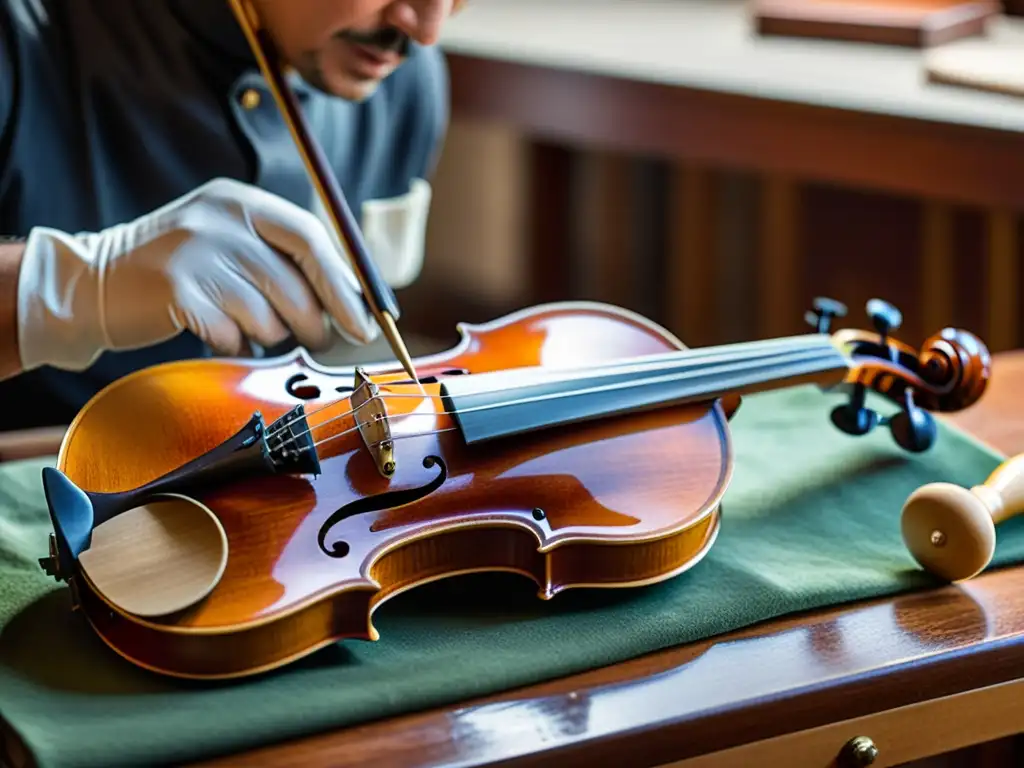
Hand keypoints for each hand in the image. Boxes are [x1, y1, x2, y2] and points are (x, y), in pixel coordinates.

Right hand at [16, 178, 379, 371]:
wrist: (93, 282)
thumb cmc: (181, 269)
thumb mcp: (229, 240)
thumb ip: (282, 257)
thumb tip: (352, 299)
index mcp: (240, 201)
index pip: (311, 238)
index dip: (343, 284)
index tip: (365, 320)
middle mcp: (219, 219)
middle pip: (296, 283)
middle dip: (317, 321)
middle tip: (321, 338)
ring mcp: (195, 253)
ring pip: (269, 315)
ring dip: (270, 334)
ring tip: (249, 327)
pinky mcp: (177, 292)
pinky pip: (235, 335)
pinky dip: (236, 345)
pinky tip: (220, 335)